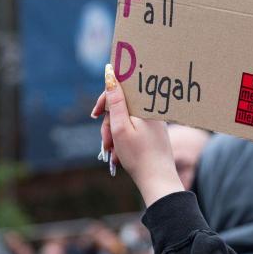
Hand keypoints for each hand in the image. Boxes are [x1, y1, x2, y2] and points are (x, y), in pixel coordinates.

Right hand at [91, 64, 183, 205]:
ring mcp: (154, 121)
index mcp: (144, 105)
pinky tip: (119, 155)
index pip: (121, 89)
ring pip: (126, 120)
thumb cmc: (138, 155)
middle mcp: (151, 110)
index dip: (105, 100)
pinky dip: (123, 140)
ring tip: (112, 153)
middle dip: (109, 124)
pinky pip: (134, 130)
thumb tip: (110, 73)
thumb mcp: (120, 127)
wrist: (157, 180)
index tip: (95, 115)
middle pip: (122, 107)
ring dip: (114, 135)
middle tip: (105, 142)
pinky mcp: (154, 132)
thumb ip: (114, 101)